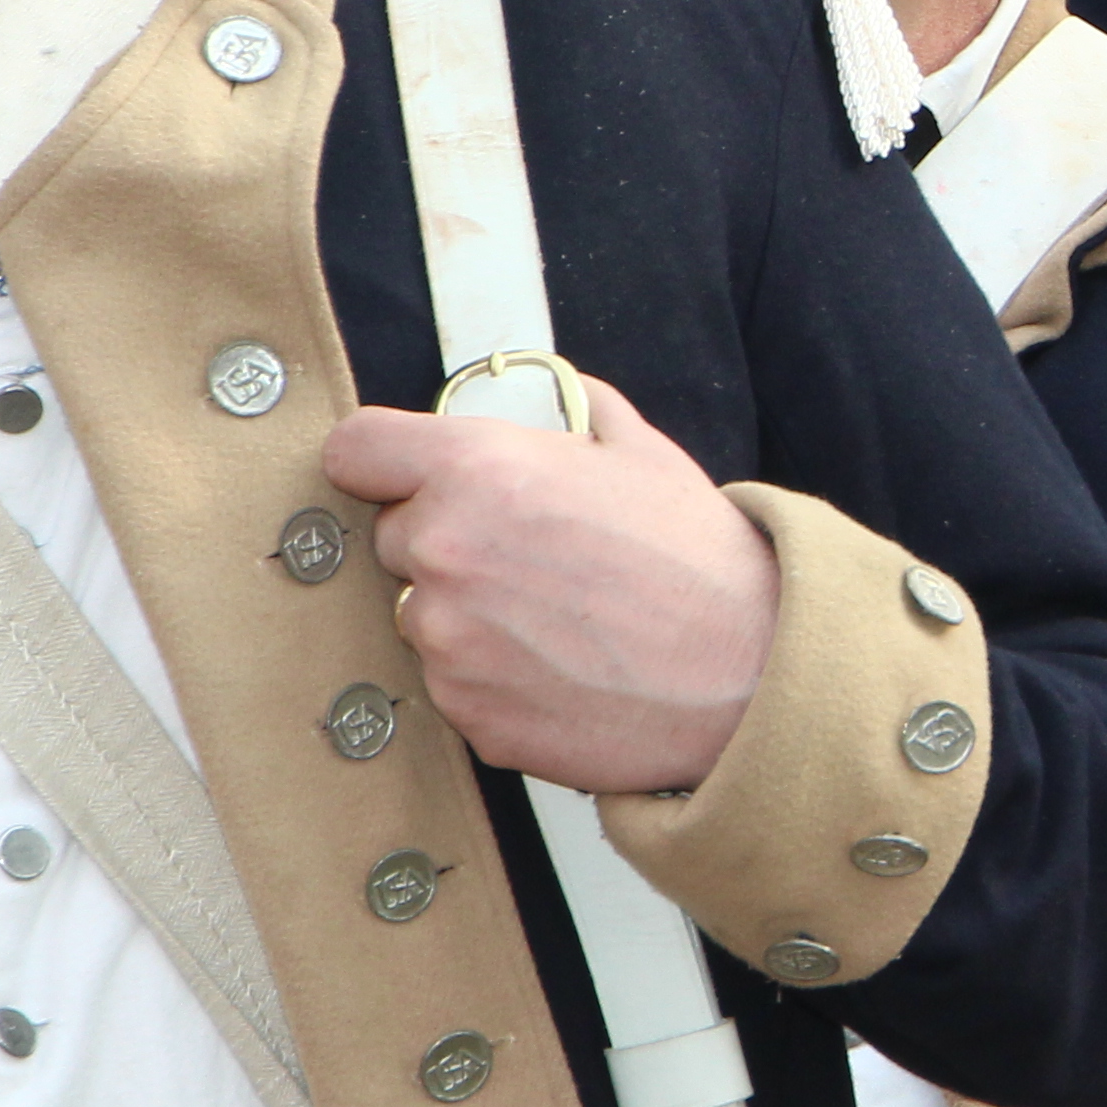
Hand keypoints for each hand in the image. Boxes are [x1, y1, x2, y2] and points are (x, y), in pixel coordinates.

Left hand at [322, 373, 780, 794]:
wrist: (750, 673)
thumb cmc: (703, 562)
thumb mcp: (646, 454)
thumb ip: (577, 412)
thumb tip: (553, 396)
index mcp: (479, 470)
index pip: (356, 449)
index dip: (382, 462)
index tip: (400, 476)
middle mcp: (445, 551)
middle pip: (394, 538)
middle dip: (447, 544)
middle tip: (530, 557)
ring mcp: (448, 640)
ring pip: (424, 615)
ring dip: (470, 616)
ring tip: (560, 620)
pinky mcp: (465, 711)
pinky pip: (454, 682)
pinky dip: (494, 677)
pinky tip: (563, 665)